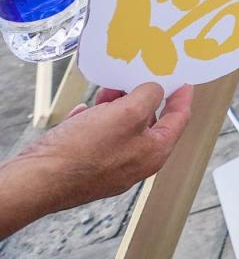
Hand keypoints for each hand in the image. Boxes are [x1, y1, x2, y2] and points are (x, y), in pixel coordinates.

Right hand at [6, 84, 191, 225]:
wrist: (37, 180)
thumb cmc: (83, 151)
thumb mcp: (127, 113)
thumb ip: (149, 97)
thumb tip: (154, 90)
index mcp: (154, 153)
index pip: (179, 119)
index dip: (182, 97)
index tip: (183, 81)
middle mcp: (135, 163)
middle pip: (148, 122)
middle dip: (140, 97)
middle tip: (133, 78)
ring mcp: (109, 168)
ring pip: (120, 128)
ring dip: (114, 107)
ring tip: (104, 93)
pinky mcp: (86, 167)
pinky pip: (96, 138)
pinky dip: (92, 121)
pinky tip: (82, 113)